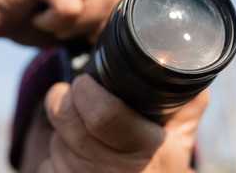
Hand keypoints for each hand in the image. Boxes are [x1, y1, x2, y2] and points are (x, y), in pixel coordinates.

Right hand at [0, 0, 143, 55]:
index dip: (130, 6)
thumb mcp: (71, 25)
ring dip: (75, 23)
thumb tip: (124, 35)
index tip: (105, 30)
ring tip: (53, 22)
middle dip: (96, 23)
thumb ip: (96, 21)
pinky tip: (38, 17)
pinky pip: (70, 6)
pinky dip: (54, 23)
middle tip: (70, 29)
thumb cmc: (29, 21)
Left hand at [20, 74, 208, 172]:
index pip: (103, 116)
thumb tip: (191, 72)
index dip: (87, 93)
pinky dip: (52, 152)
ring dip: (59, 126)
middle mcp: (114, 171)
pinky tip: (72, 153)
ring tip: (77, 126)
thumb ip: (186, 106)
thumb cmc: (158, 169)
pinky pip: (45, 164)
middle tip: (66, 92)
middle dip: (61, 100)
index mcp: (146, 151)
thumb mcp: (180, 142)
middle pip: (68, 122)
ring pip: (55, 141)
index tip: (84, 81)